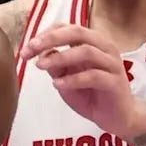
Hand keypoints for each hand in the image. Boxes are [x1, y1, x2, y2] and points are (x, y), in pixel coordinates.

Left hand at [21, 24, 145, 139]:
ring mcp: (112, 64)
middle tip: (31, 49)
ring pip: (86, 51)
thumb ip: (55, 65)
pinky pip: (94, 76)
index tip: (27, 47)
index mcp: (93, 42)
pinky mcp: (116, 82)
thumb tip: (40, 52)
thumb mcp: (66, 78)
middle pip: (77, 32)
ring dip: (60, 57)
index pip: (68, 28)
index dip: (46, 33)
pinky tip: (58, 84)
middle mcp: (104, 48)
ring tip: (40, 66)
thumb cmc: (90, 94)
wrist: (117, 118)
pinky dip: (73, 79)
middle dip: (51, 38)